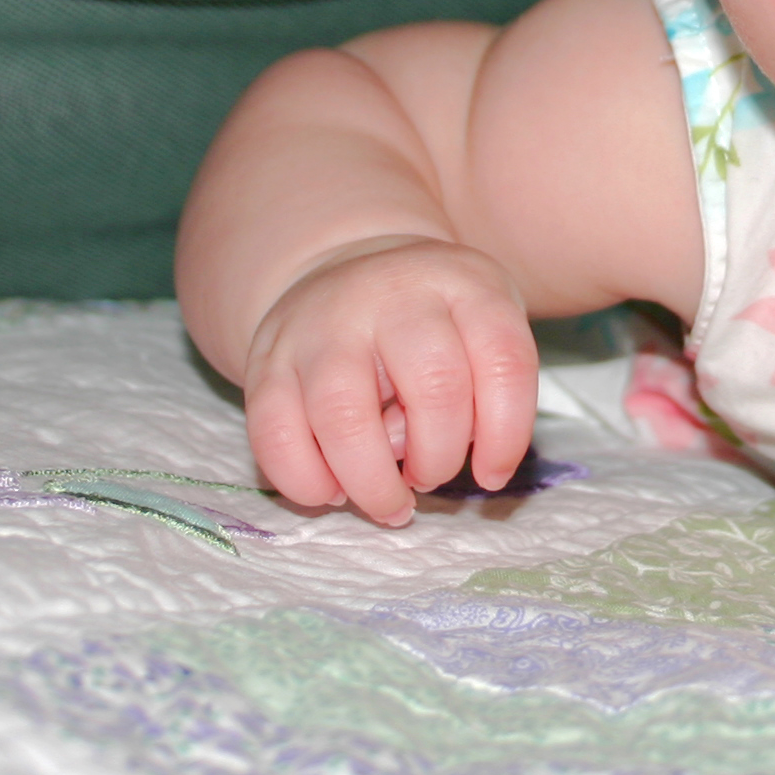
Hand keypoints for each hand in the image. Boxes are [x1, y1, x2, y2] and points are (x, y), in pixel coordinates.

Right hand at [241, 237, 538, 526]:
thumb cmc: (433, 322)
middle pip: (434, 387)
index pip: (504, 360)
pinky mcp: (267, 363)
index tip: (492, 476)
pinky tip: (332, 491)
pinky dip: (307, 482)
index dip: (507, 435)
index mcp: (463, 283)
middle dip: (439, 458)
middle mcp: (391, 294)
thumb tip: (442, 467)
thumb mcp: (481, 328)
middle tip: (428, 478)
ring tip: (388, 501)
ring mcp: (322, 325)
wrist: (343, 273)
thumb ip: (483, 393)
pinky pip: (276, 435)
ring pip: (346, 415)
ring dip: (373, 482)